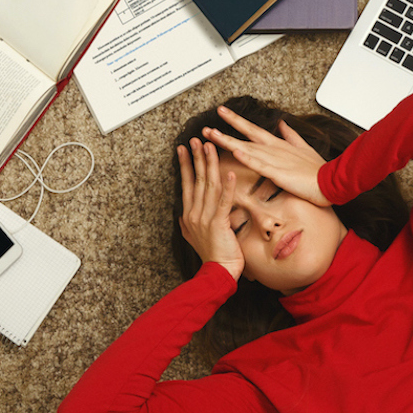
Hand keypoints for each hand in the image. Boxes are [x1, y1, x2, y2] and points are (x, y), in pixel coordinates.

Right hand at [177, 138, 244, 279]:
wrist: (217, 273)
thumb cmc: (212, 256)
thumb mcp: (193, 237)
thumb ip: (188, 223)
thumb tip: (182, 214)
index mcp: (189, 214)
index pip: (186, 184)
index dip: (186, 165)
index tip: (184, 148)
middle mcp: (194, 214)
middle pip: (196, 180)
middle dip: (196, 157)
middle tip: (196, 139)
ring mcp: (205, 218)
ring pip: (208, 186)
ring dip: (210, 164)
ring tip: (210, 146)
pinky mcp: (218, 224)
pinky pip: (223, 201)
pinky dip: (227, 186)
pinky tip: (230, 172)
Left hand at [202, 107, 329, 206]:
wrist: (331, 181)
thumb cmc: (317, 170)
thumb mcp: (303, 148)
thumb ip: (291, 136)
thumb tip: (282, 124)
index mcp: (277, 145)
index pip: (252, 130)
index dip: (236, 121)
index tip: (222, 112)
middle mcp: (273, 149)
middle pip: (244, 136)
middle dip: (224, 130)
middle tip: (205, 126)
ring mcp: (275, 160)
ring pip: (246, 148)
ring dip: (228, 141)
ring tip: (211, 136)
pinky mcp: (278, 173)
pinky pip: (259, 164)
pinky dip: (247, 158)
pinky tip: (235, 152)